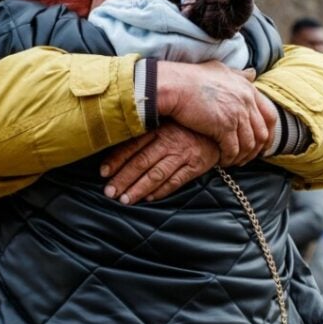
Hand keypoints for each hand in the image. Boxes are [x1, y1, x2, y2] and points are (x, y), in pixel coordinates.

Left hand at [100, 122, 220, 204]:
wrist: (219, 130)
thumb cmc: (187, 128)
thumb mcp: (167, 123)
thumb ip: (146, 133)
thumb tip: (119, 149)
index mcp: (159, 128)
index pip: (132, 145)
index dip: (116, 160)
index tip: (103, 173)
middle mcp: (170, 141)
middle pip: (141, 162)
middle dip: (123, 179)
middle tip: (110, 193)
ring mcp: (183, 154)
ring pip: (156, 174)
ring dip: (139, 188)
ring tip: (125, 200)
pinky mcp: (196, 165)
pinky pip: (176, 181)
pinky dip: (162, 191)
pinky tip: (149, 198)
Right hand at [156, 60, 276, 165]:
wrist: (175, 85)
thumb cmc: (191, 77)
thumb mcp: (220, 70)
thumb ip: (238, 74)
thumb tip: (252, 73)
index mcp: (248, 89)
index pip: (270, 115)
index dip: (268, 133)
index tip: (262, 144)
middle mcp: (246, 101)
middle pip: (262, 133)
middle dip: (256, 149)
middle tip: (247, 157)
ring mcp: (237, 114)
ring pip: (249, 144)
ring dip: (242, 156)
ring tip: (233, 161)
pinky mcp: (224, 126)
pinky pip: (233, 150)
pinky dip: (229, 158)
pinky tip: (222, 161)